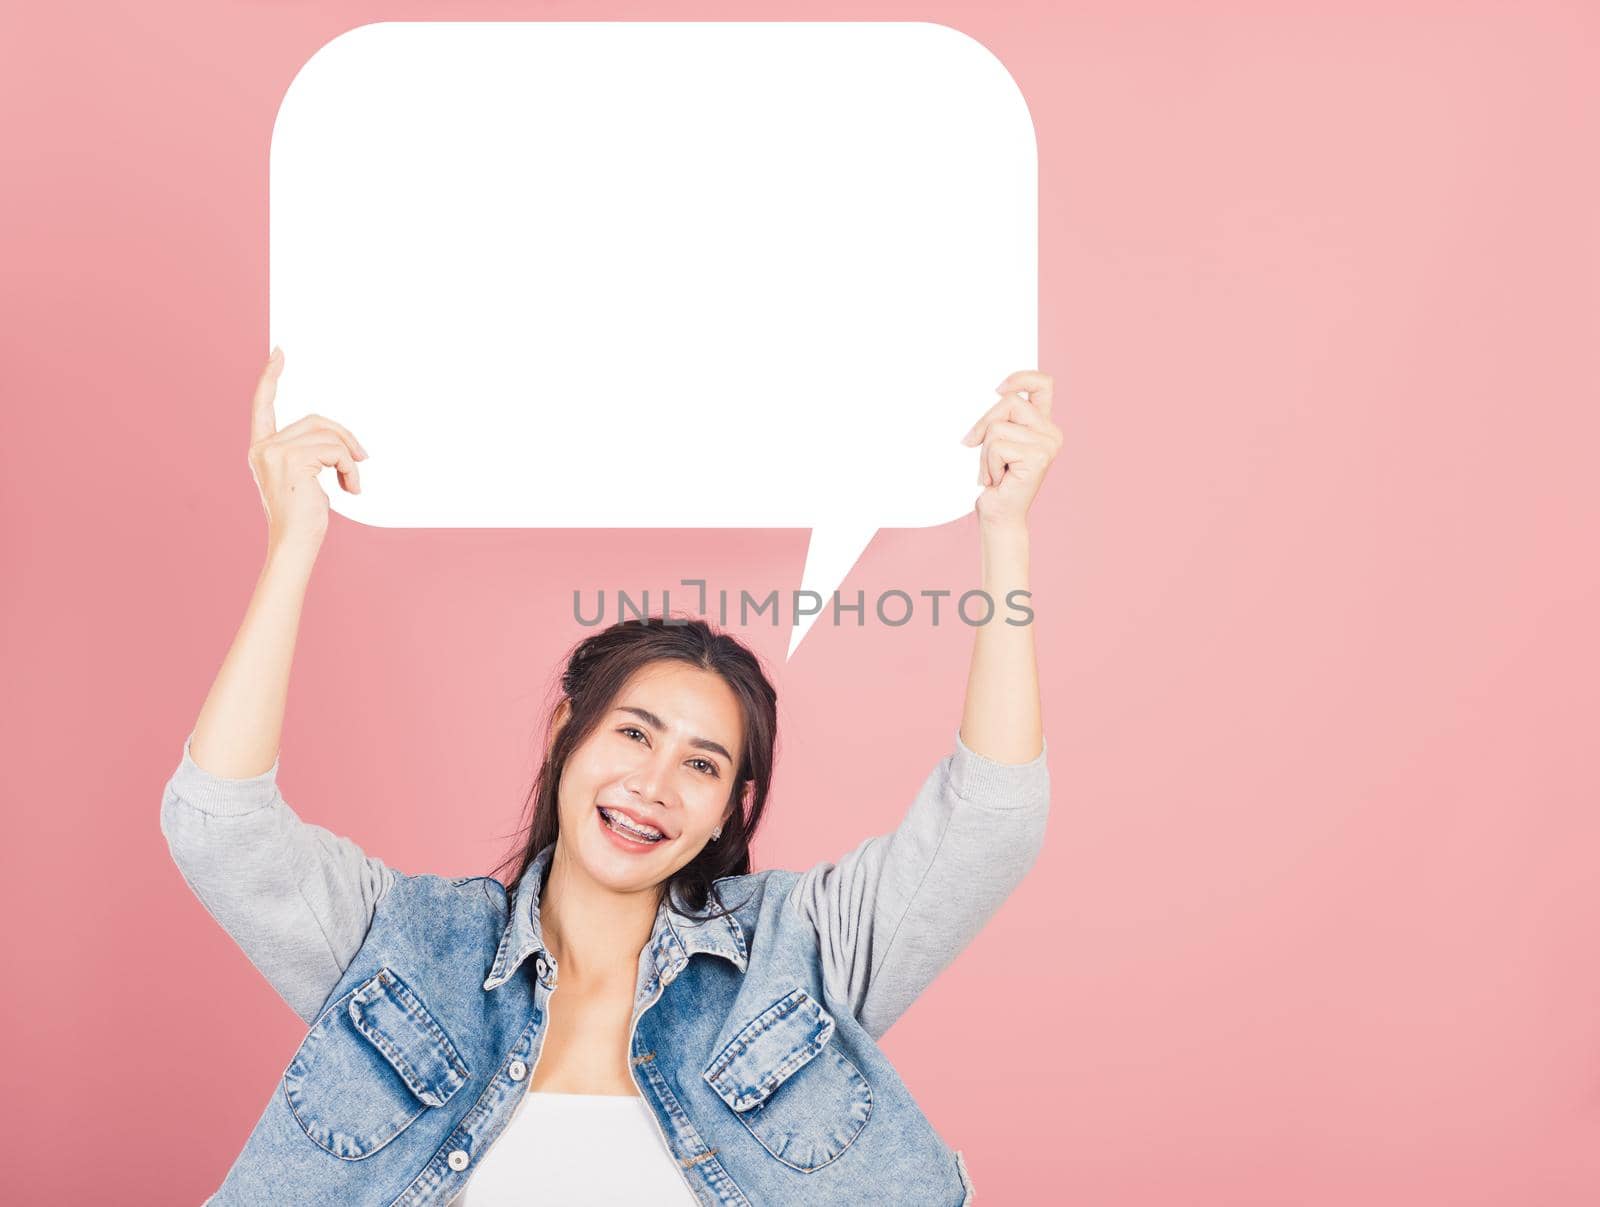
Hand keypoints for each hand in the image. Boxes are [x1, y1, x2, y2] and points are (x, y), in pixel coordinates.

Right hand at [247, 347, 368, 553]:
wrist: (295, 543)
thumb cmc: (303, 518)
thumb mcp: (304, 478)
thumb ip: (309, 452)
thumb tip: (340, 440)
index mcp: (262, 450)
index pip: (263, 405)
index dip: (271, 378)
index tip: (280, 353)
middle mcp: (263, 448)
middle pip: (315, 421)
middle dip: (344, 437)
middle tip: (362, 459)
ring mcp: (275, 452)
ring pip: (329, 436)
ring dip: (350, 459)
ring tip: (353, 483)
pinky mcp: (292, 460)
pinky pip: (335, 451)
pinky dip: (350, 468)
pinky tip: (350, 489)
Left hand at [961, 369, 1061, 528]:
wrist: (999, 516)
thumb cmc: (994, 481)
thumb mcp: (994, 442)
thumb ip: (998, 419)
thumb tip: (985, 398)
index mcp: (1043, 425)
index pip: (1043, 384)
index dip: (1021, 378)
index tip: (997, 389)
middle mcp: (1052, 433)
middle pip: (1009, 402)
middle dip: (984, 423)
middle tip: (974, 445)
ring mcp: (1048, 444)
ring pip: (998, 427)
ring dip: (984, 452)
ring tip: (992, 471)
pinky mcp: (1038, 457)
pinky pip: (997, 445)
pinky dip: (987, 464)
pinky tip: (996, 480)